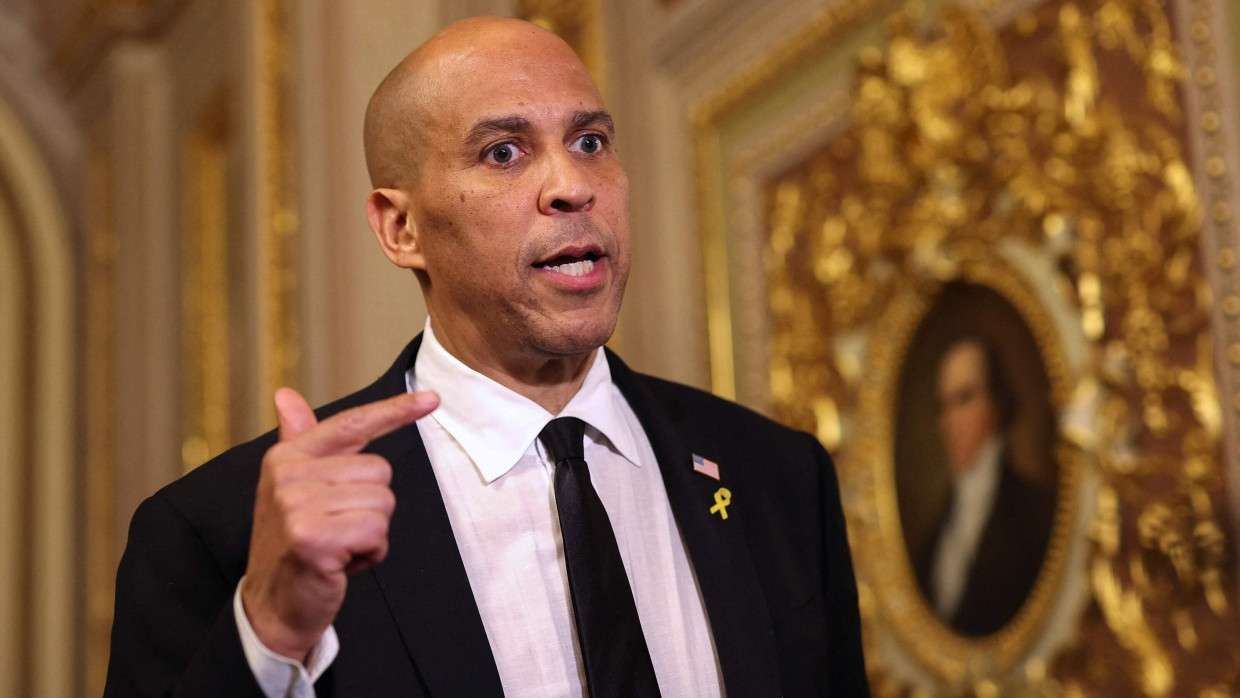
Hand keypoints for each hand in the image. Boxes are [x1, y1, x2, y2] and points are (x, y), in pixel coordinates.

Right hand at [241, 387, 438, 660]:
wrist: (271, 607)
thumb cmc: (293, 545)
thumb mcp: (292, 489)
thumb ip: (299, 441)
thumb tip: (286, 396)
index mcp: (286, 457)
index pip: (351, 424)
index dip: (394, 410)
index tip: (432, 399)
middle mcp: (288, 475)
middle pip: (379, 471)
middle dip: (371, 507)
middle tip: (336, 530)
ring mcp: (297, 506)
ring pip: (382, 502)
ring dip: (372, 533)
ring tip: (338, 547)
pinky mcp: (313, 538)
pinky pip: (377, 531)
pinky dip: (371, 553)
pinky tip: (342, 564)